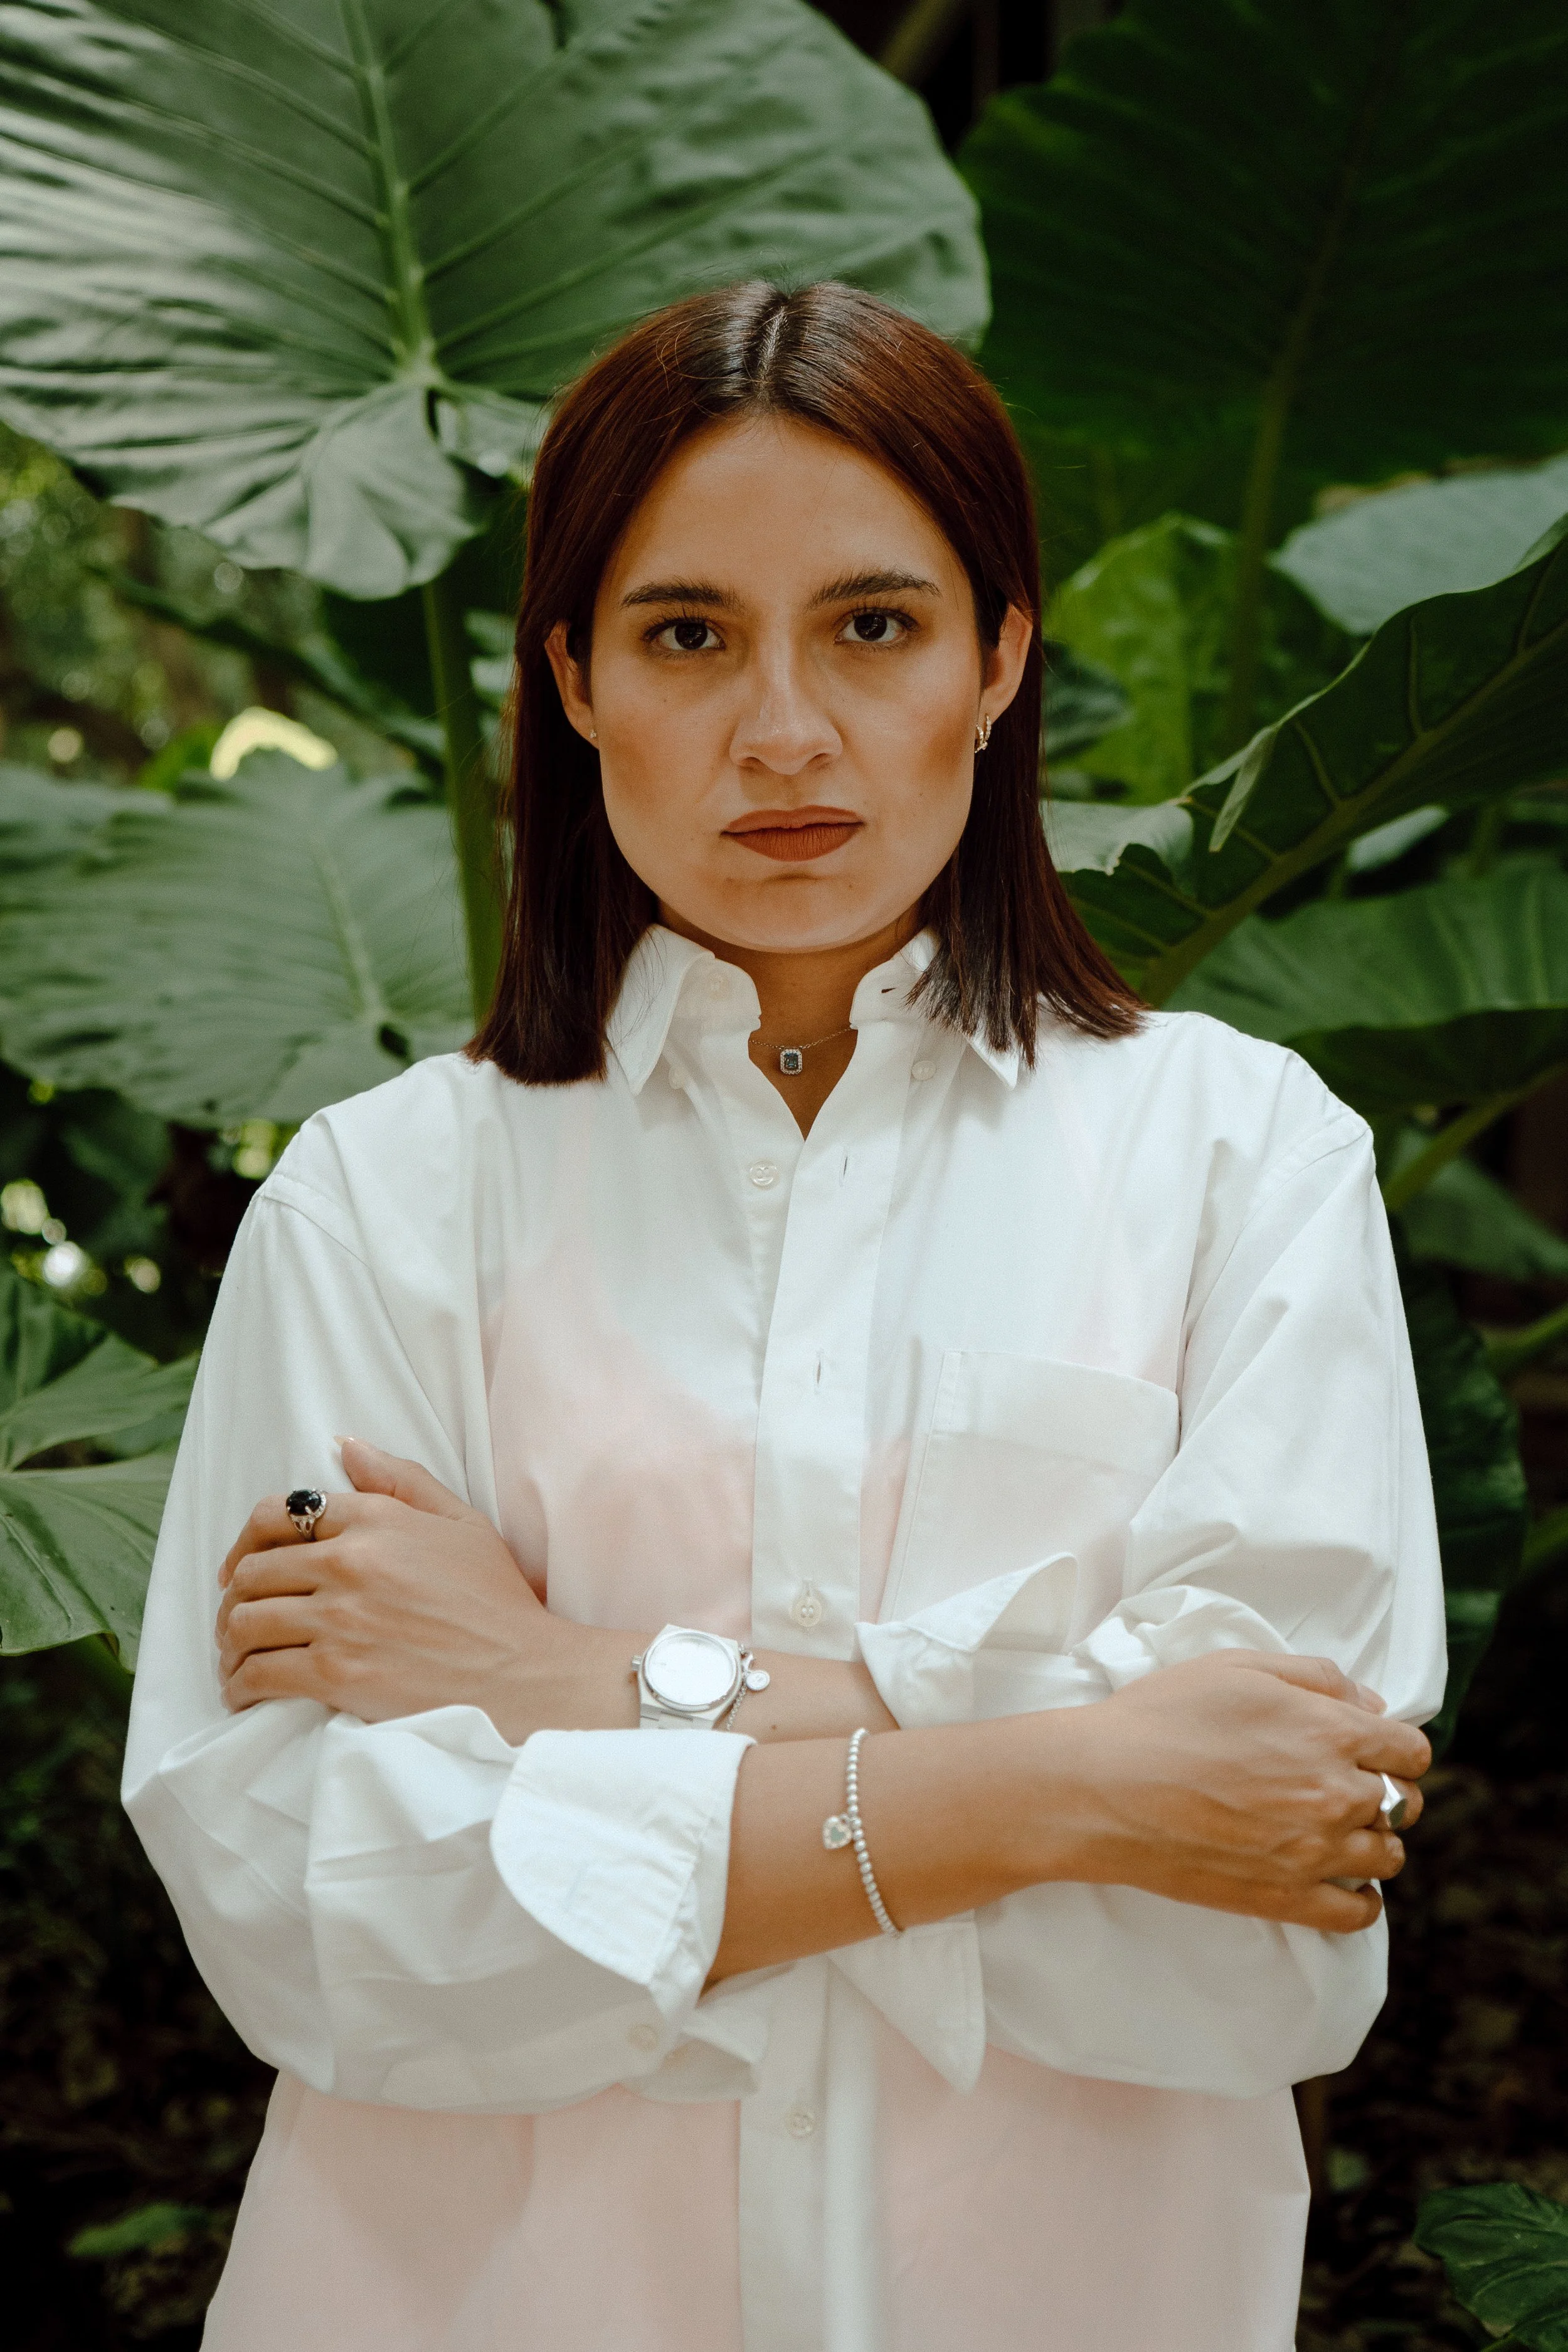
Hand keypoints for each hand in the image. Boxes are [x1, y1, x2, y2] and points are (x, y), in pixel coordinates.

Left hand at [216, 1440, 633, 1739]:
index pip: (277, 1515)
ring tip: (234, 1660)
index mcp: (375, 1519)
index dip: (245, 1543)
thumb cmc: (496, 1600)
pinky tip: (243, 1693)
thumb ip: (401, 1480)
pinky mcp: (336, 1672)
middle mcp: (349, 1561)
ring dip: (230, 1644)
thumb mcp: (461, 1522)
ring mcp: (340, 1618)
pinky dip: (240, 1685)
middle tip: (235, 1621)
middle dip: (234, 1598)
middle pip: (252, 1572)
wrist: (522, 1674)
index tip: (239, 1569)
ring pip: (246, 1622)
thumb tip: (345, 1444)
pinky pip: (260, 1673)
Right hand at [1062, 1649, 1430, 1934]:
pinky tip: (1345, 1882)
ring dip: (1374, 1840)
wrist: (1105, 1787)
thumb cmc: (1164, 1717)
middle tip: (1349, 1784)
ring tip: (1341, 1830)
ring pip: (1387, 1857)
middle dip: (1385, 1790)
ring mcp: (1313, 1853)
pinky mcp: (1285, 1898)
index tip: (1375, 1748)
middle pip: (1402, 1803)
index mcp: (1329, 1732)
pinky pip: (1356, 1914)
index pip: (1410, 1750)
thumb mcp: (1238, 1667)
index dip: (1395, 1746)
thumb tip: (1369, 1702)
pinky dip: (1363, 1900)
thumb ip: (1315, 1677)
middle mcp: (1334, 1794)